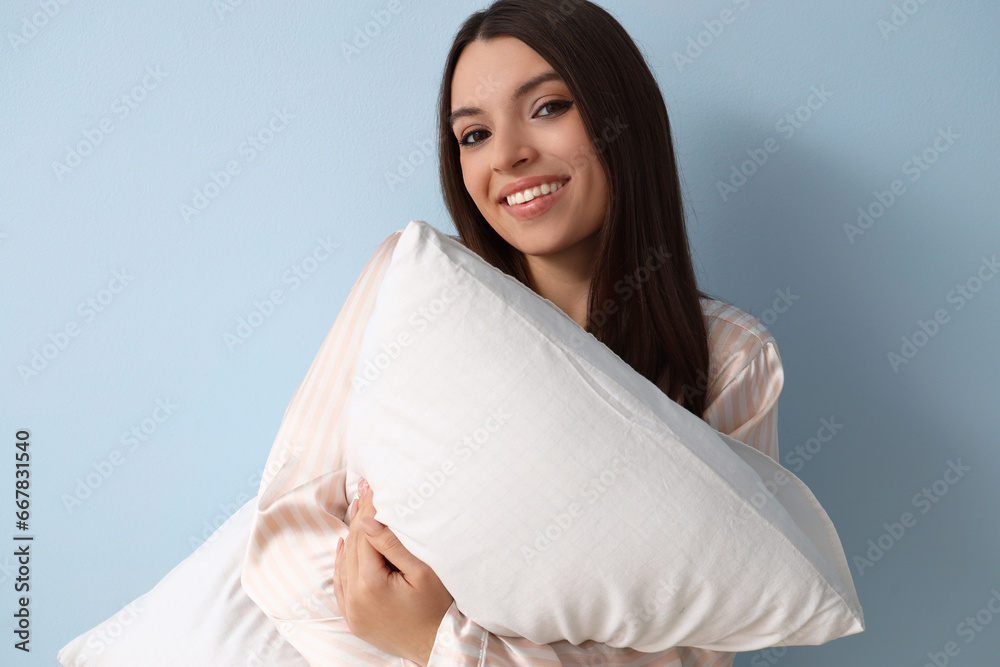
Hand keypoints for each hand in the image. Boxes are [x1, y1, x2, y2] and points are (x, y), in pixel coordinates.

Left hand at [333, 478, 454, 665]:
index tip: (372, 487)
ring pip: (344, 563)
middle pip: (352, 547)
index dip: (368, 509)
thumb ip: (391, 544)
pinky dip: (343, 561)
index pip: (364, 536)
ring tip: (357, 511)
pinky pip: (340, 583)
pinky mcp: (352, 617)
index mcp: (370, 585)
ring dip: (350, 536)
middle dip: (359, 518)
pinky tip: (345, 544)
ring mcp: (350, 610)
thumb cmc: (437, 607)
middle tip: (364, 490)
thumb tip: (366, 520)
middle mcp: (353, 598)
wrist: (436, 646)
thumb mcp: (421, 572)